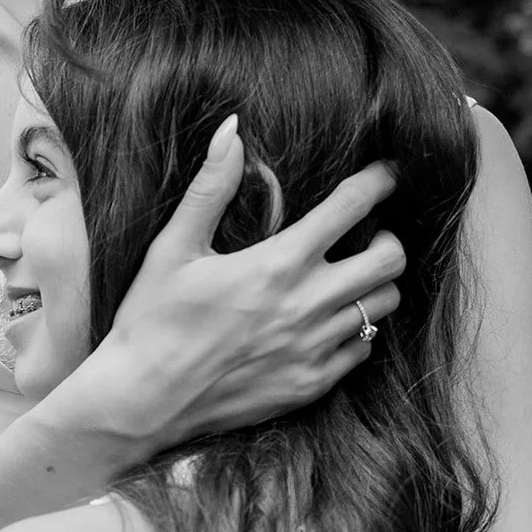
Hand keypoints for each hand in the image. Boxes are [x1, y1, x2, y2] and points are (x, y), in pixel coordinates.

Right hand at [43, 119, 404, 455]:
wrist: (142, 402)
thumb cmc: (151, 320)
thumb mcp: (173, 247)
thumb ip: (210, 187)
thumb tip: (231, 129)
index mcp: (277, 264)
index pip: (351, 207)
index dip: (379, 182)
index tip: (386, 173)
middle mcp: (307, 306)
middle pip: (390, 260)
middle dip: (389, 237)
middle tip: (370, 233)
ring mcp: (314, 349)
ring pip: (384, 306)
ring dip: (376, 284)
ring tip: (352, 276)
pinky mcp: (311, 384)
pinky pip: (363, 349)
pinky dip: (358, 329)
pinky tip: (331, 321)